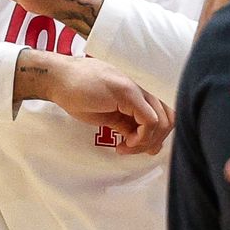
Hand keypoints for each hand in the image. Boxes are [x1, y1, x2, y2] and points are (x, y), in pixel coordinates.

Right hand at [13, 49, 172, 154]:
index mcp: (141, 92)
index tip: (144, 149)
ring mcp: (138, 88)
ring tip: (126, 148)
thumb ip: (129, 125)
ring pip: (163, 122)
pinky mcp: (129, 93)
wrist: (59, 79)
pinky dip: (140, 139)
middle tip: (133, 150)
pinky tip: (123, 144)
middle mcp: (144, 88)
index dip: (160, 135)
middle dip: (155, 141)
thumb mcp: (109, 115)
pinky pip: (149, 122)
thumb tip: (147, 144)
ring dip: (146, 143)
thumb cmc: (78, 94)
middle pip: (170, 118)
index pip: (166, 112)